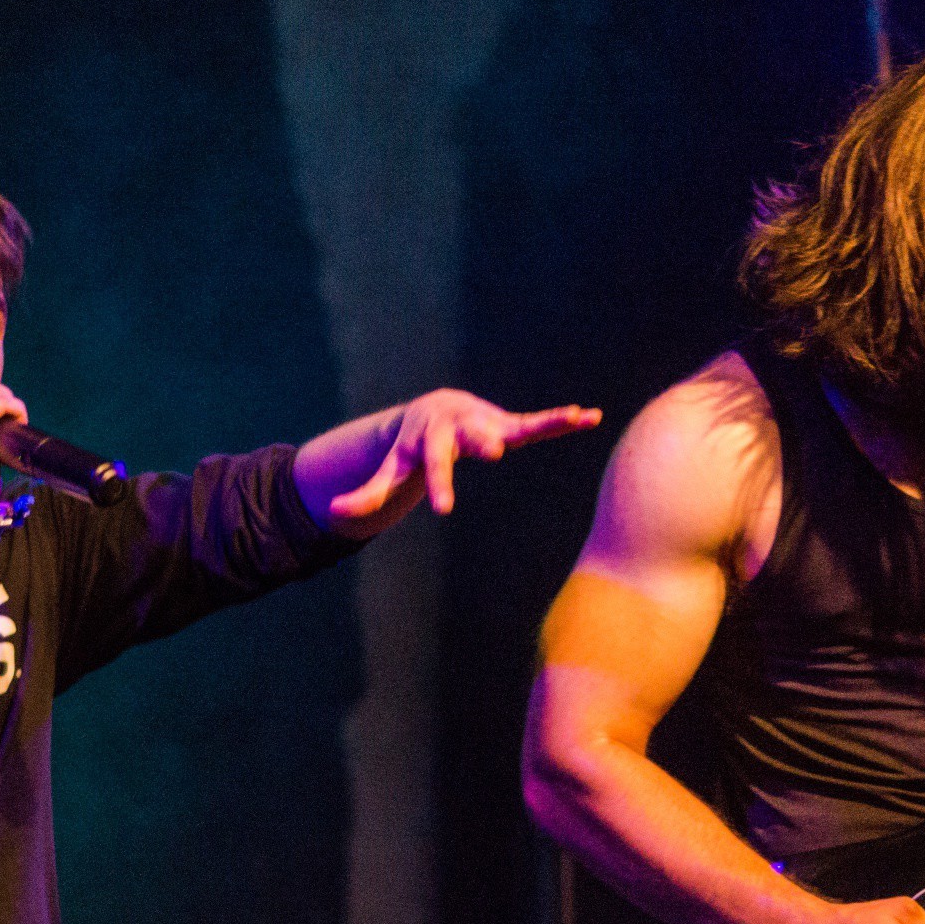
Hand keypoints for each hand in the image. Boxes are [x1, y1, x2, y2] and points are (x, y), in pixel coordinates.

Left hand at [328, 389, 600, 525]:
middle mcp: (463, 427)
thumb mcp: (390, 469)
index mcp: (432, 440)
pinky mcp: (510, 426)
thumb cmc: (410, 447)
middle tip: (493, 451)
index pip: (434, 466)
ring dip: (545, 422)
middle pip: (473, 435)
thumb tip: (333, 512)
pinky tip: (590, 416)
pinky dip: (562, 420)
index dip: (439, 486)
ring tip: (574, 417)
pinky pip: (538, 425)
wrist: (434, 410)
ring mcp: (490, 424)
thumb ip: (366, 492)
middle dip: (481, 441)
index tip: (445, 509)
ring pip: (517, 424)